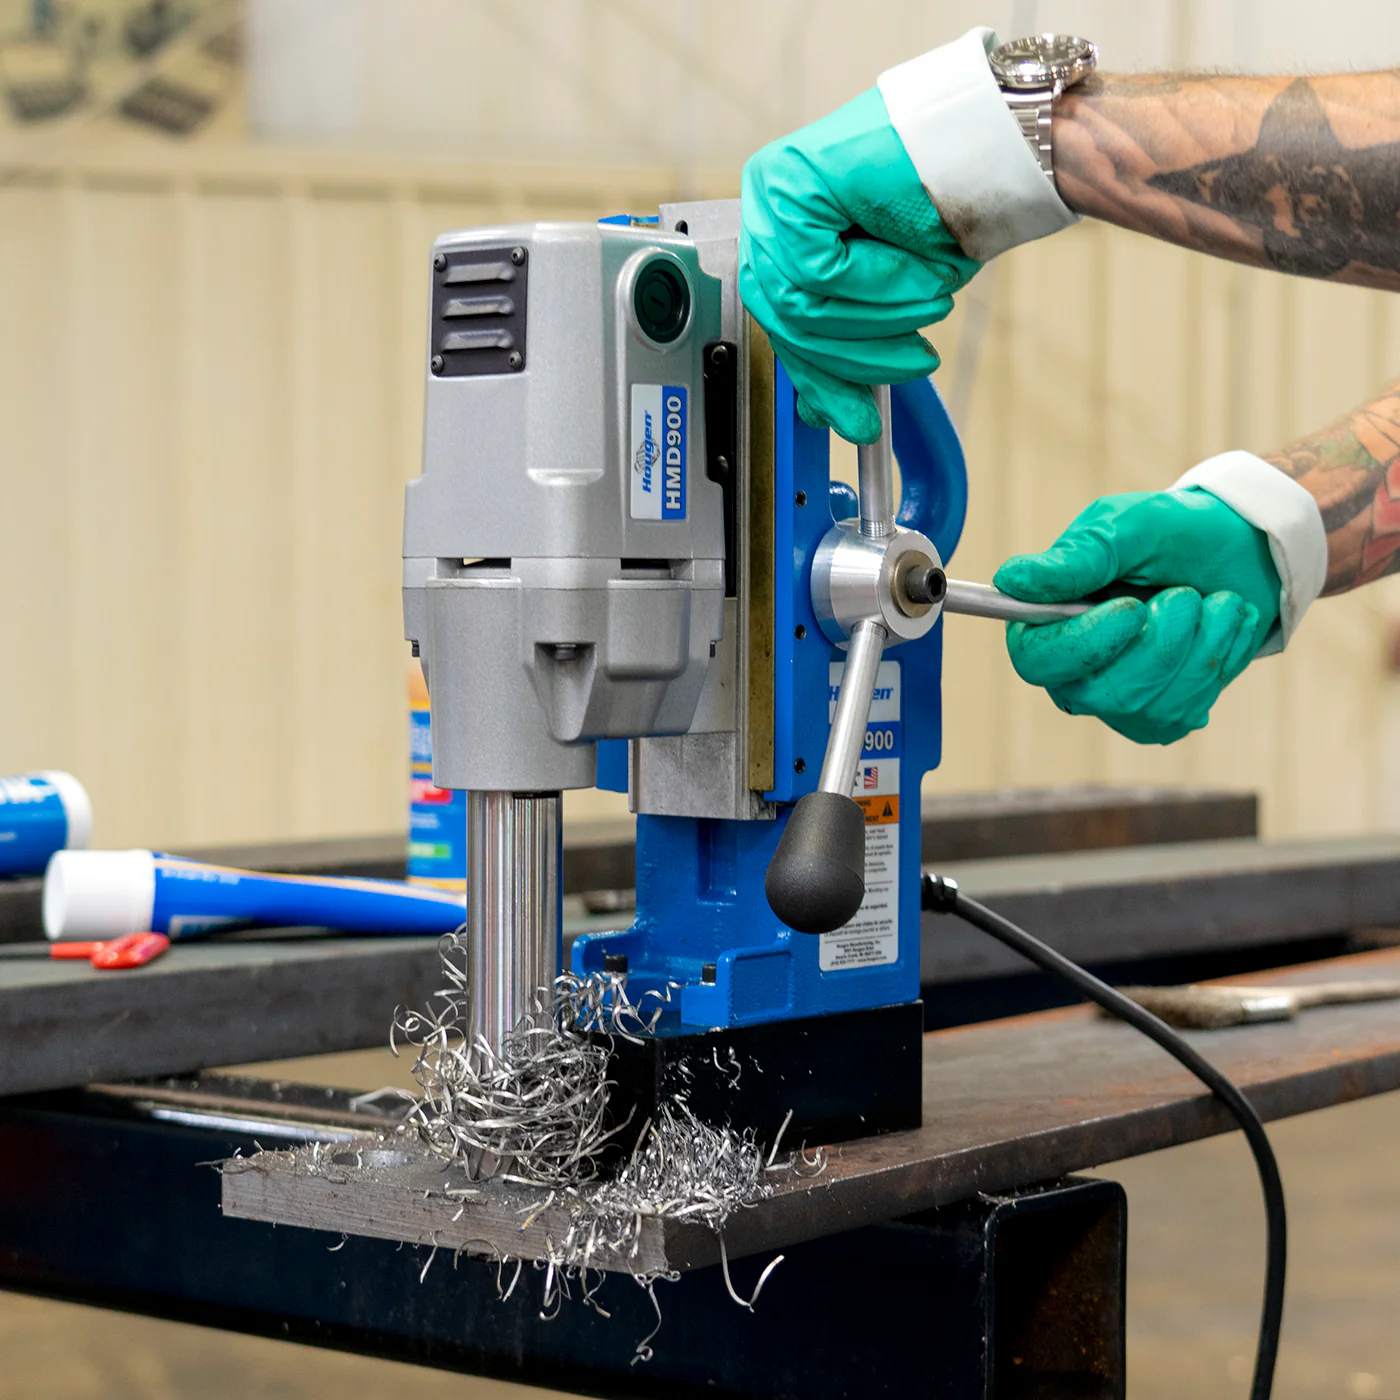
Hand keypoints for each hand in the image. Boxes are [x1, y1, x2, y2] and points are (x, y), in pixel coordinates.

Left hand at [739, 88, 978, 444]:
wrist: (996, 146)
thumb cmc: (947, 211)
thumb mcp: (891, 303)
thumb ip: (845, 349)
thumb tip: (818, 416)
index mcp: (784, 236)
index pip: (782, 325)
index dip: (820, 379)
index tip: (856, 419)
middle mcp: (768, 211)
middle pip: (783, 320)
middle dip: (852, 356)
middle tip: (914, 363)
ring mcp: (773, 192)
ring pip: (798, 303)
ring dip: (877, 317)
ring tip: (930, 301)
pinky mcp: (790, 181)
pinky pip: (816, 269)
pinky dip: (874, 282)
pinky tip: (915, 270)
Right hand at [994, 488, 1282, 744]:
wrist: (1240, 551)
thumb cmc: (1173, 533)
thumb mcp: (1128, 528)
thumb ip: (1077, 558)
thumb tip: (1012, 580)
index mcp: (1045, 621)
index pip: (1036, 660)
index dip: (1085, 644)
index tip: (1132, 608)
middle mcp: (1072, 669)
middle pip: (1101, 692)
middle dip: (1160, 643)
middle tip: (1186, 596)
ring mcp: (1116, 700)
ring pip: (1149, 705)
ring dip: (1199, 646)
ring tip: (1213, 603)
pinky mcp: (1159, 717)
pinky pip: (1184, 711)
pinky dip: (1216, 662)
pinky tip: (1219, 630)